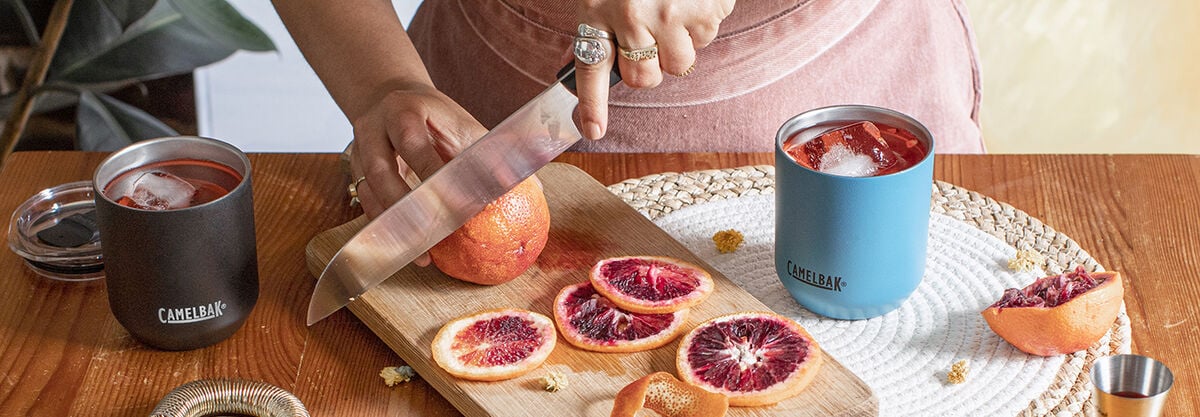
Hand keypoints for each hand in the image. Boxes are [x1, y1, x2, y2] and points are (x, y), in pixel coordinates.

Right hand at [348, 83, 487, 263]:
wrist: (394, 101)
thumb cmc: (438, 118)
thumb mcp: (463, 126)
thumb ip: (489, 154)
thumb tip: (529, 188)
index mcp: (403, 110)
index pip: (413, 144)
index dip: (433, 174)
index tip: (459, 204)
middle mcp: (373, 128)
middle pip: (381, 169)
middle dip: (408, 205)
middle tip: (436, 232)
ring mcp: (359, 150)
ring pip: (369, 190)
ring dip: (395, 223)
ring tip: (421, 252)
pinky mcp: (354, 171)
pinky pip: (365, 203)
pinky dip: (385, 227)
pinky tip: (405, 248)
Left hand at [573, 0, 734, 138]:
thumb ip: (604, 24)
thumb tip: (606, 64)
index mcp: (599, 8)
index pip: (591, 68)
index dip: (592, 105)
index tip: (593, 131)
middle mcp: (633, 16)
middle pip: (645, 77)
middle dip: (651, 66)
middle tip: (653, 38)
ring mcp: (672, 15)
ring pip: (682, 63)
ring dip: (681, 43)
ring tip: (675, 7)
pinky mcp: (706, 10)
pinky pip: (708, 36)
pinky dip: (704, 20)